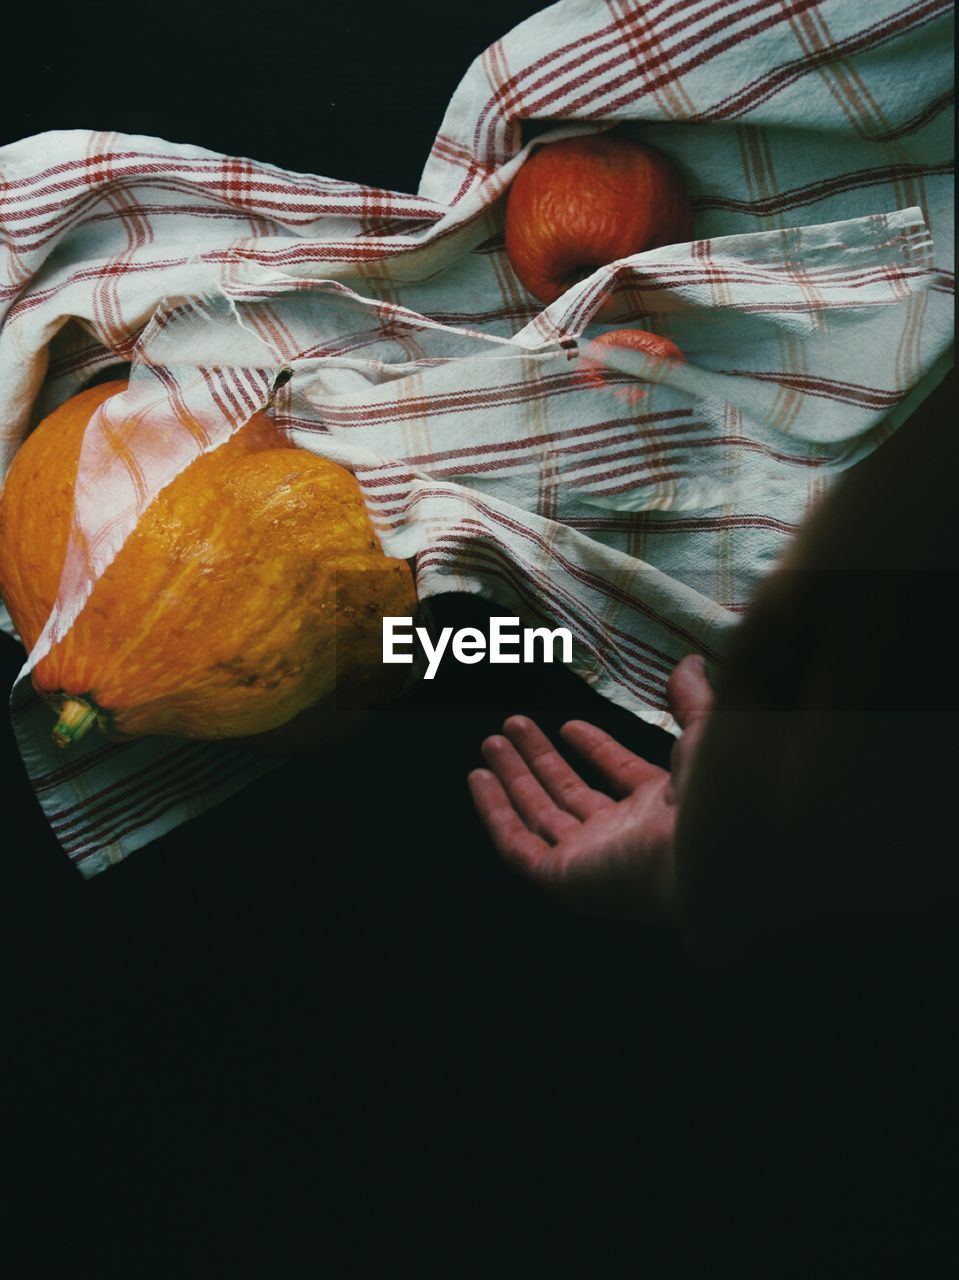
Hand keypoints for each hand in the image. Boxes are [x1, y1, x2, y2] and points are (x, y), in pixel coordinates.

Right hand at [467, 654, 712, 923]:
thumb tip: (691, 663)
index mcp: (662, 806)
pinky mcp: (564, 877)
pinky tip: (479, 779)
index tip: (570, 724)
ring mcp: (591, 858)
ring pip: (539, 816)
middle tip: (512, 725)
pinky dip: (496, 812)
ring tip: (490, 743)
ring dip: (513, 779)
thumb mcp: (706, 734)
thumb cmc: (718, 796)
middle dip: (540, 760)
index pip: (618, 775)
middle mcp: (624, 835)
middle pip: (570, 795)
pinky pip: (519, 846)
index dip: (595, 749)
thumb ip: (693, 702)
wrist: (715, 851)